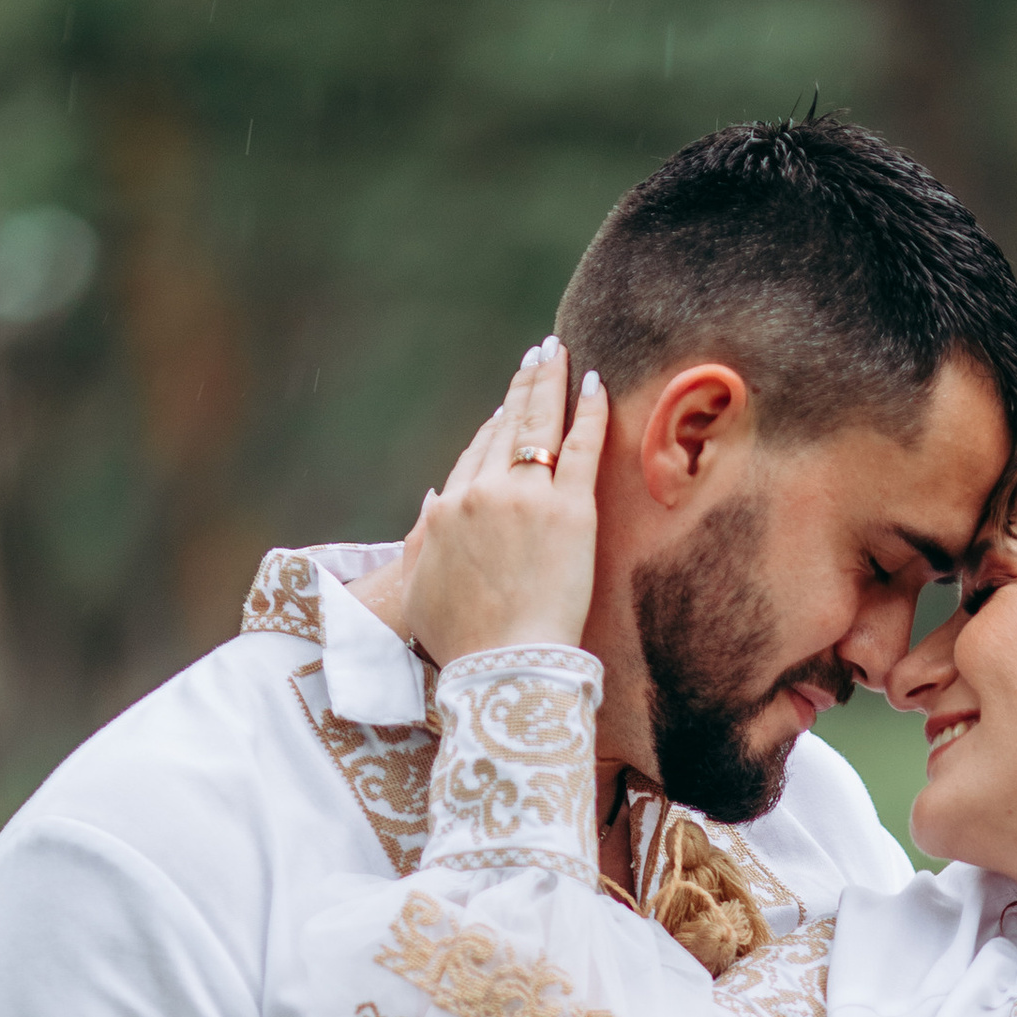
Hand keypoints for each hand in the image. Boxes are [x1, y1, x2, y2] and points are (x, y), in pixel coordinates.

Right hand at [402, 337, 607, 665]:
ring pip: (539, 425)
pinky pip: (582, 446)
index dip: (493, 428)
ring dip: (549, 382)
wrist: (502, 664)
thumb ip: (420, 545)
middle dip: (522, 387)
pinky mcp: (570, 511)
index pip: (475, 456)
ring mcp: (526, 497)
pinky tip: (596, 383)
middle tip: (536, 355)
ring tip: (558, 353)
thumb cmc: (462, 644)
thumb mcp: (419, 591)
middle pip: (505, 428)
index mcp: (444, 513)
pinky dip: (590, 411)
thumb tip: (432, 506)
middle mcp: (481, 493)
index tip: (507, 407)